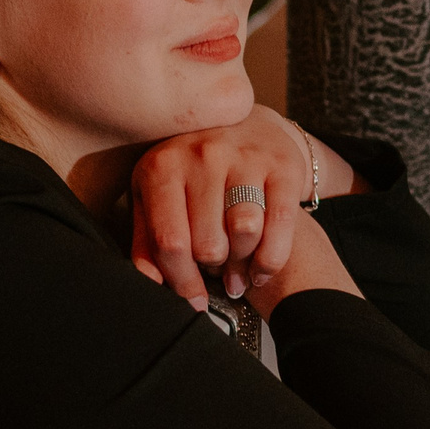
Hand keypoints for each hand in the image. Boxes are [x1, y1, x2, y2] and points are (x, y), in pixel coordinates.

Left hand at [128, 106, 359, 308]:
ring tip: (238, 270)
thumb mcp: (156, 198)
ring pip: (245, 233)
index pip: (170, 242)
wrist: (244, 126)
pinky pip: (280, 224)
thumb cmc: (191, 174)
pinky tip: (261, 269)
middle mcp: (202, 154)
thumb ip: (147, 242)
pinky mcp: (282, 165)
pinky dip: (271, 259)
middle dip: (213, 271)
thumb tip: (148, 284)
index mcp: (162, 166)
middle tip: (216, 272)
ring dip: (243, 265)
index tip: (193, 302)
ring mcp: (244, 156)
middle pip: (209, 244)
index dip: (183, 282)